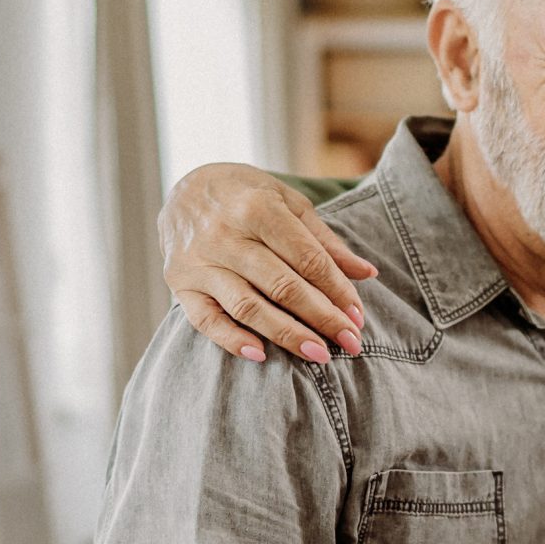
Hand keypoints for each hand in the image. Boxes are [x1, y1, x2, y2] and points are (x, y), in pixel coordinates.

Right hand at [160, 163, 379, 365]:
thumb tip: (367, 273)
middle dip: (321, 318)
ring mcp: (199, 262)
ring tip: (319, 355)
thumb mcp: (288, 203)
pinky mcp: (180, 284)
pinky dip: (232, 340)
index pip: (307, 258)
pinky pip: (205, 320)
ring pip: (247, 307)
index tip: (358, 317)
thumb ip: (324, 241)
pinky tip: (261, 355)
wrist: (177, 188)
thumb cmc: (246, 196)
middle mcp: (225, 235)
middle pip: (282, 286)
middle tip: (351, 343)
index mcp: (258, 208)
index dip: (337, 291)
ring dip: (287, 335)